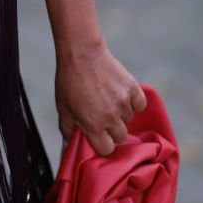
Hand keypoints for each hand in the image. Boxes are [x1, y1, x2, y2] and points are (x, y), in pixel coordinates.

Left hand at [56, 40, 146, 156]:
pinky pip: (140, 105)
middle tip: (102, 115)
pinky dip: (133, 102)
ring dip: (120, 113)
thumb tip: (70, 145)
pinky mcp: (133, 89)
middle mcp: (111, 117)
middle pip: (120, 136)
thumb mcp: (62, 106)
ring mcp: (124, 103)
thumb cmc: (69, 79)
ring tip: (106, 98)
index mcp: (93, 125)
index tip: (97, 135)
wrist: (81, 53)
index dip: (101, 143)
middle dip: (111, 129)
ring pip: (129, 119)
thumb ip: (67, 129)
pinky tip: (120, 94)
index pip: (106, 149)